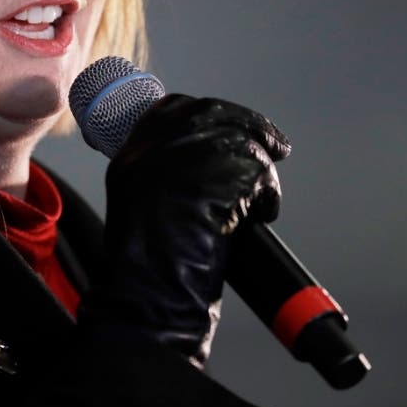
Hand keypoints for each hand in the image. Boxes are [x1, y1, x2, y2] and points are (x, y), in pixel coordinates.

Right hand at [78, 94, 290, 367]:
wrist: (148, 298)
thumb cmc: (145, 269)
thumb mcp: (139, 206)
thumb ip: (163, 176)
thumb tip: (205, 162)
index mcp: (131, 155)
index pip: (175, 108)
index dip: (210, 113)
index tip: (232, 123)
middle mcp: (154, 149)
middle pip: (211, 114)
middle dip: (249, 125)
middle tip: (275, 144)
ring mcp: (185, 160)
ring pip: (240, 142)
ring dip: (260, 169)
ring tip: (262, 198)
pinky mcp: (217, 177)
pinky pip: (259, 172)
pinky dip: (268, 195)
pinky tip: (263, 214)